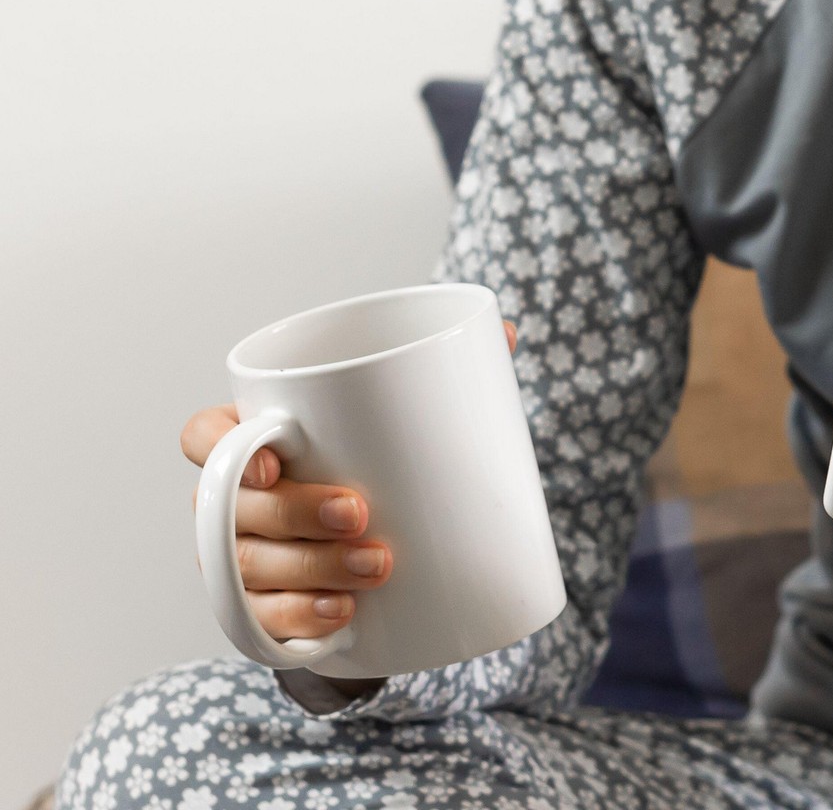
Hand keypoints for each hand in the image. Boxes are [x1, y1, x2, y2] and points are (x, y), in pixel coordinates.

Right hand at [183, 319, 518, 640]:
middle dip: (293, 514)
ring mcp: (238, 556)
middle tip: (360, 512)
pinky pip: (261, 621)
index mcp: (250, 438)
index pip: (204, 435)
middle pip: (229, 508)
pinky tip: (341, 614)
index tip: (274, 459)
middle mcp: (229, 500)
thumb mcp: (397, 414)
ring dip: (309, 570)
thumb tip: (510, 330)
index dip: (222, 447)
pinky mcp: (262, 606)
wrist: (383, 536)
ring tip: (375, 567)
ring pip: (248, 566)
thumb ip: (438, 369)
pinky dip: (300, 618)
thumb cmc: (377, 456)